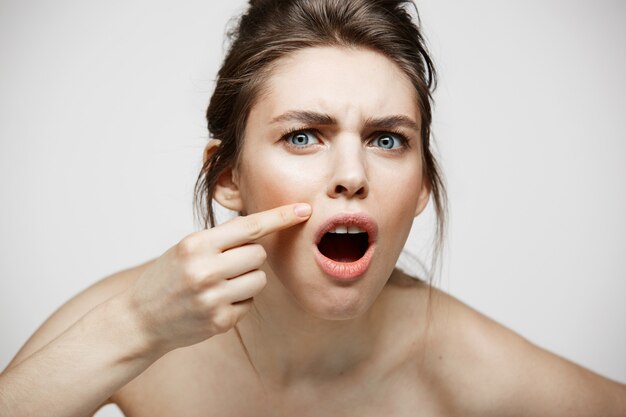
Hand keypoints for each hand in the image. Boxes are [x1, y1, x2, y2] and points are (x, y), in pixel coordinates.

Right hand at [122, 203, 311, 353]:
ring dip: (247, 280)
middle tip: (226, 265)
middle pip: (259, 254)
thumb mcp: (186, 249)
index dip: (280, 217)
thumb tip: (263, 229)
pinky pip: (249, 303)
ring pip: (259, 279)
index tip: (304, 209)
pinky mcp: (221, 321)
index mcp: (197, 245)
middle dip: (249, 257)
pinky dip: (238, 301)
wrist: (140, 319)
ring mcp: (214, 298)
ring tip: (219, 285)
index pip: (250, 226)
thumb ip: (221, 239)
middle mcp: (206, 270)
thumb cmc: (167, 278)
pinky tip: (214, 303)